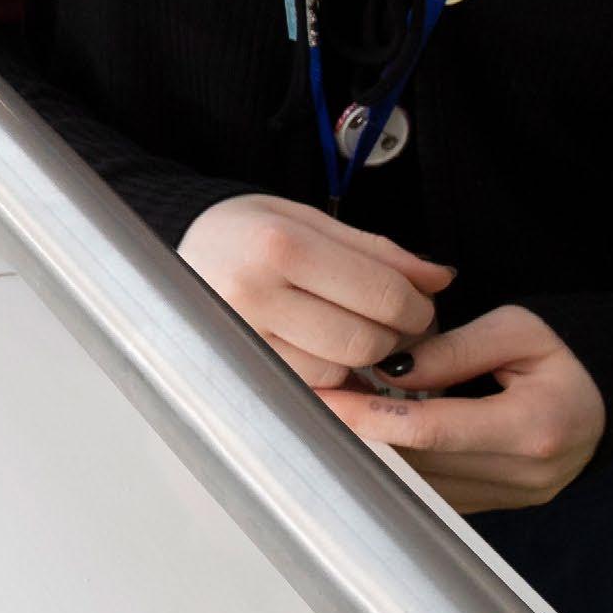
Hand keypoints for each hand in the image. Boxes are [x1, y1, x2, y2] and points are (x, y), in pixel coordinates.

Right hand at [178, 194, 452, 388]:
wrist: (171, 258)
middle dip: (391, 337)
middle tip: (386, 322)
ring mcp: (243, 339)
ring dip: (357, 360)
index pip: (382, 293)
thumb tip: (440, 278)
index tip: (417, 304)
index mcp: (281, 245)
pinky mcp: (240, 372)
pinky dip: (326, 377)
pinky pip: (309, 391)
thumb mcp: (309, 220)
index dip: (416, 306)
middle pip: (364, 341)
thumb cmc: (247, 235)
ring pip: (337, 373)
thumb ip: (378, 251)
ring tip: (344, 331)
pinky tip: (318, 351)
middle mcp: (256, 294)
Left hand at [320, 305, 604, 513]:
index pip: (433, 429)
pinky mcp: (502, 507)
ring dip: (379, 456)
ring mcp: (515, 499)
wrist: (610, 394)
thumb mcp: (517, 329)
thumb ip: (451, 350)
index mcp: (533, 426)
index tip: (325, 400)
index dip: (371, 416)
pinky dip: (406, 468)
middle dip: (364, 436)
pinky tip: (377, 439)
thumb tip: (385, 370)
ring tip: (338, 419)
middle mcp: (526, 475)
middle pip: (422, 465)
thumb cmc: (565, 351)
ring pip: (424, 488)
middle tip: (314, 405)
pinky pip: (440, 495)